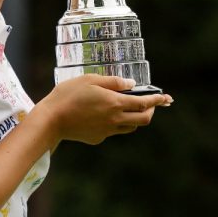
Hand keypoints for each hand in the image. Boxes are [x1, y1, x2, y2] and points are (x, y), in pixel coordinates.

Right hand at [36, 75, 172, 145]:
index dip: (157, 100)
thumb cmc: (68, 95)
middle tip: (151, 105)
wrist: (51, 120)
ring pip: (130, 127)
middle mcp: (115, 119)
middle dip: (151, 111)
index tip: (166, 97)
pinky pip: (113, 131)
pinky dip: (115, 123)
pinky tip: (103, 116)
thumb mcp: (89, 80)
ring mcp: (107, 131)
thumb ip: (112, 82)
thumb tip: (130, 84)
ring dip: (135, 118)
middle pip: (143, 119)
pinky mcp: (98, 138)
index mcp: (114, 103)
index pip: (144, 103)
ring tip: (130, 110)